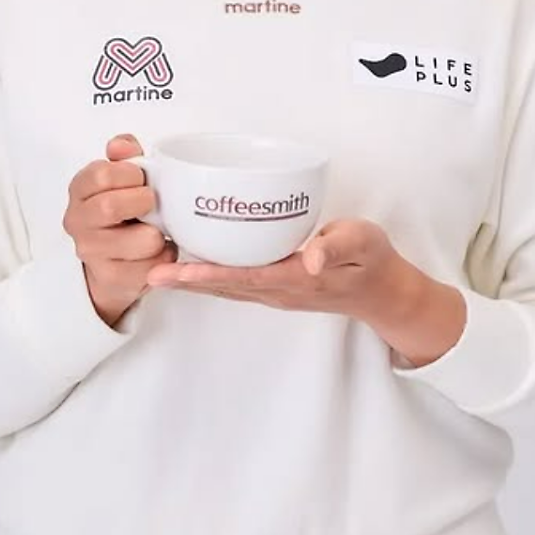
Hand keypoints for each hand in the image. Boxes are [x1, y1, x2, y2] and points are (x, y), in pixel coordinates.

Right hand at [63, 134, 177, 326]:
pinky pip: (153, 266)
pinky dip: (165, 256)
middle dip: (144, 201)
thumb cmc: (121, 211)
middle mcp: (78, 221)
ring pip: (143, 239)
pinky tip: (159, 250)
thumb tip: (121, 146)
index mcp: (80, 190)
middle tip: (153, 202)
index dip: (131, 173)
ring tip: (158, 228)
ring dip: (159, 232)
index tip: (141, 178)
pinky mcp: (112, 278)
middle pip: (111, 207)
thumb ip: (124, 155)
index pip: (101, 174)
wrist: (111, 261)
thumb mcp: (121, 177)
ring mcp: (92, 252)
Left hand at [145, 217, 407, 329]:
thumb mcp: (363, 242)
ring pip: (227, 289)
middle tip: (151, 274)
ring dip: (193, 283)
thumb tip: (311, 256)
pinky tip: (193, 268)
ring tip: (159, 274)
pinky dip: (211, 279)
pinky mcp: (276, 287)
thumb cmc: (372, 259)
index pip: (243, 276)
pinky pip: (237, 285)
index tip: (177, 272)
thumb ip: (337, 246)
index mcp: (296, 278)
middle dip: (187, 282)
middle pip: (225, 287)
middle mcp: (279, 290)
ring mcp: (276, 292)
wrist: (383, 290)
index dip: (208, 275)